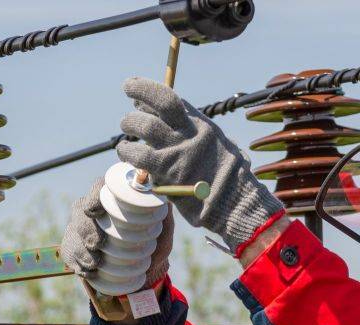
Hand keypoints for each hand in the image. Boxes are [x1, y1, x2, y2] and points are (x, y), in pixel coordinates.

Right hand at [61, 176, 174, 289]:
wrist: (144, 269)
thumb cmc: (154, 243)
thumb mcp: (164, 230)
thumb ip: (164, 216)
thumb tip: (164, 202)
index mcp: (115, 198)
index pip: (99, 188)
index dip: (93, 196)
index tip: (94, 211)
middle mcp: (95, 209)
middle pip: (80, 209)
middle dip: (85, 227)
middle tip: (95, 244)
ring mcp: (82, 227)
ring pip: (72, 231)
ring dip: (80, 248)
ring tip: (93, 264)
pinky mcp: (75, 245)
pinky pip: (68, 250)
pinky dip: (76, 261)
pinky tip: (86, 270)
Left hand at [116, 77, 284, 255]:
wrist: (234, 201)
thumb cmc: (229, 179)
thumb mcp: (220, 147)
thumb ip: (197, 136)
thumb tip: (176, 126)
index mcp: (202, 126)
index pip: (171, 99)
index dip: (147, 91)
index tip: (133, 89)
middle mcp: (189, 133)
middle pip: (158, 105)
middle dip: (138, 101)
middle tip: (129, 114)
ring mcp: (177, 150)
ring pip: (144, 126)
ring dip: (130, 125)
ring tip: (126, 133)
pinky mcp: (166, 170)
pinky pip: (138, 154)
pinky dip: (127, 151)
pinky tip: (125, 152)